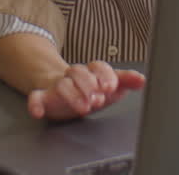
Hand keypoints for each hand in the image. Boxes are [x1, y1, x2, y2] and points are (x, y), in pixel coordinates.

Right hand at [27, 62, 144, 120]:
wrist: (61, 88)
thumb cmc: (89, 87)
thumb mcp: (109, 85)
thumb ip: (125, 81)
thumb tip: (143, 80)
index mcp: (91, 71)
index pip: (98, 66)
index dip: (104, 75)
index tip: (111, 86)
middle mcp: (74, 75)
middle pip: (79, 72)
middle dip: (89, 85)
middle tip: (98, 98)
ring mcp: (58, 85)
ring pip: (62, 84)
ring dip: (72, 95)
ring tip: (83, 107)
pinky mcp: (44, 97)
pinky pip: (36, 97)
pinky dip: (35, 104)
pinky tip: (38, 112)